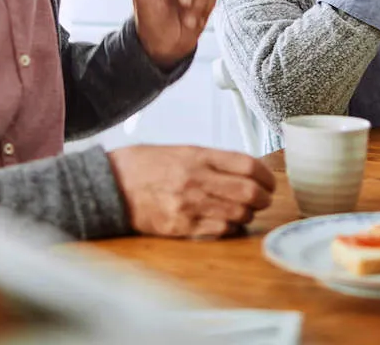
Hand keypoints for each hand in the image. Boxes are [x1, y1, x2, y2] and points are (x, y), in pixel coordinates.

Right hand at [107, 145, 275, 237]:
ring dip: (248, 214)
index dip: (266, 176)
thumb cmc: (144, 165)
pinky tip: (227, 222)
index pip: (247, 165)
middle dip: (264, 198)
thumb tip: (245, 170)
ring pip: (238, 214)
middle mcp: (196, 179)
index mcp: (197, 156)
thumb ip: (211, 160)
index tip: (269, 181)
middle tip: (264, 199)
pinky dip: (230, 227)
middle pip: (249, 191)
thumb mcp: (180, 150)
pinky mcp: (181, 226)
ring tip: (244, 211)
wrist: (110, 185)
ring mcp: (189, 205)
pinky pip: (219, 230)